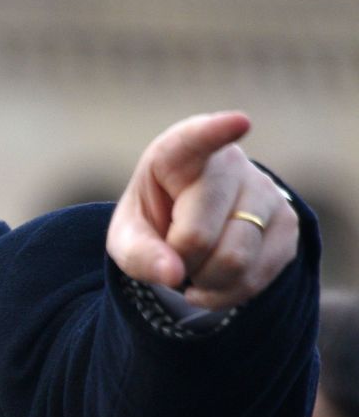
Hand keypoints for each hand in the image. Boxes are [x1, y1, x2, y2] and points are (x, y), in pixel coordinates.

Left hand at [106, 111, 299, 309]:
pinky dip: (226, 293)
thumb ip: (139, 254)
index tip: (237, 122)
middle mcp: (228, 164)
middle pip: (199, 237)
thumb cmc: (153, 224)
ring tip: (195, 263)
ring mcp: (265, 191)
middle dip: (179, 262)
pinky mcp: (287, 223)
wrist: (190, 230)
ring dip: (204, 280)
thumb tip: (173, 274)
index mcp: (178, 154)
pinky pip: (256, 277)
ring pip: (234, 260)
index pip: (196, 139)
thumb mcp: (128, 238)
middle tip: (174, 252)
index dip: (215, 132)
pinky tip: (215, 279)